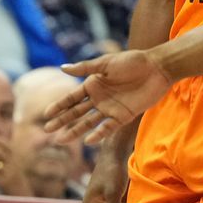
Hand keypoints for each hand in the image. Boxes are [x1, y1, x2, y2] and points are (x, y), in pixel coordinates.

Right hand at [45, 50, 171, 143]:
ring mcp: (110, 108)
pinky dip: (98, 134)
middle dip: (62, 121)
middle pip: (76, 112)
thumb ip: (85, 68)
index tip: (46, 114)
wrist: (157, 69)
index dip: (59, 106)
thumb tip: (62, 68)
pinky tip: (88, 141)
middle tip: (48, 130)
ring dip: (75, 130)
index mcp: (93, 84)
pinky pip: (108, 127)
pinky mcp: (123, 116)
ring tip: (61, 140)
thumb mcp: (106, 63)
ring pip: (88, 122)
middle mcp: (99, 98)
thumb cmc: (132, 61)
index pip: (71, 98)